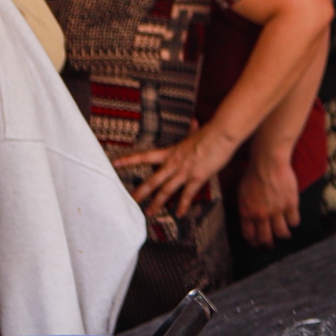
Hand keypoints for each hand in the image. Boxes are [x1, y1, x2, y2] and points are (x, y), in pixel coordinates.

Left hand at [119, 123, 240, 217]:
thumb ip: (193, 130)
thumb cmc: (210, 132)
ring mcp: (184, 172)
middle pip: (152, 180)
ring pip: (166, 190)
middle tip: (130, 200)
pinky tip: (179, 214)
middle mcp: (173, 164)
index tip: (115, 163)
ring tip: (149, 213)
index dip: (129, 160)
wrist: (220, 135)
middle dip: (140, 191)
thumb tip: (195, 121)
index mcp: (170, 152)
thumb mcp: (197, 133)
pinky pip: (187, 195)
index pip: (144, 156)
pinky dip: (183, 205)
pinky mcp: (197, 178)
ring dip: (157, 203)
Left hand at [235, 147, 299, 246]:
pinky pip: (294, 222)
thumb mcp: (241, 194)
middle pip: (266, 238)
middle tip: (272, 245)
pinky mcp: (290, 205)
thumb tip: (248, 220)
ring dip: (283, 236)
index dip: (254, 243)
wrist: (268, 163)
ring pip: (282, 233)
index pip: (250, 235)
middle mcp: (261, 215)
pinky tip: (292, 221)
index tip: (258, 244)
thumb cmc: (253, 175)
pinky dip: (293, 223)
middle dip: (269, 244)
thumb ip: (245, 209)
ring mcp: (277, 211)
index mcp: (247, 212)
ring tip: (285, 235)